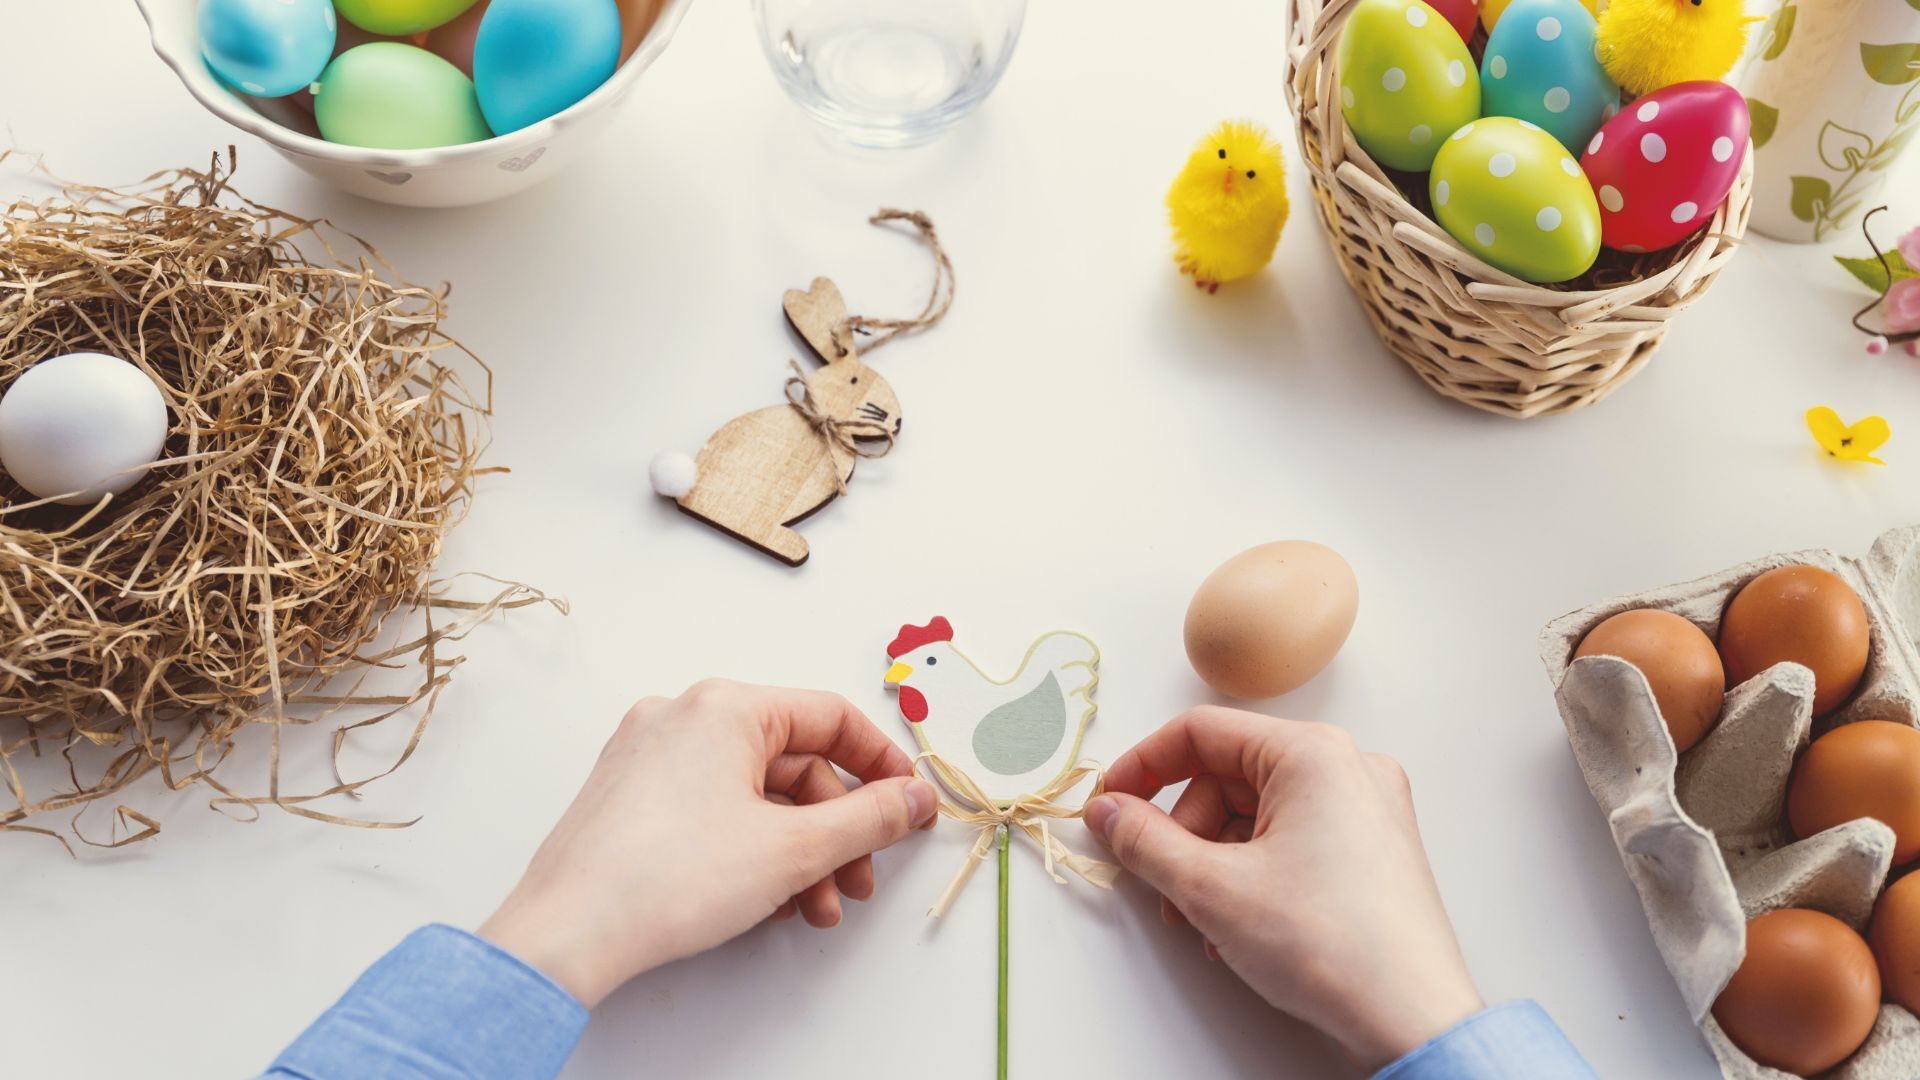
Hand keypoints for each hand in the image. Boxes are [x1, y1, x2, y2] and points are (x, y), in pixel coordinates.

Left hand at [478, 680, 936, 1006]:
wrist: (568, 934)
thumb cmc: (666, 880)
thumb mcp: (794, 849)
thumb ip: (869, 819)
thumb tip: (912, 799)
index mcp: (724, 706)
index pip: (830, 717)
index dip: (881, 764)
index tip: (907, 805)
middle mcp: (682, 717)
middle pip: (793, 763)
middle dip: (835, 831)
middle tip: (858, 879)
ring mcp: (649, 756)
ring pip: (753, 795)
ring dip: (796, 852)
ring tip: (812, 908)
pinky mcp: (629, 797)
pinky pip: (713, 810)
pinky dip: (750, 849)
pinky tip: (766, 900)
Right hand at [1083, 707, 1481, 1070]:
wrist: (1411, 1019)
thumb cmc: (1330, 945)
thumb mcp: (1210, 887)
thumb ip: (1144, 840)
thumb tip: (1108, 813)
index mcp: (1313, 753)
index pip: (1201, 733)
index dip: (1142, 768)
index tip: (1108, 806)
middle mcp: (1348, 768)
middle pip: (1228, 777)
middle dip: (1183, 833)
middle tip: (1161, 883)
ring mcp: (1367, 810)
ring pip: (1257, 815)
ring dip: (1213, 863)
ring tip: (1203, 921)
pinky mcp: (1374, 851)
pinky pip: (1292, 840)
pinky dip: (1253, 874)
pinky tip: (1240, 928)